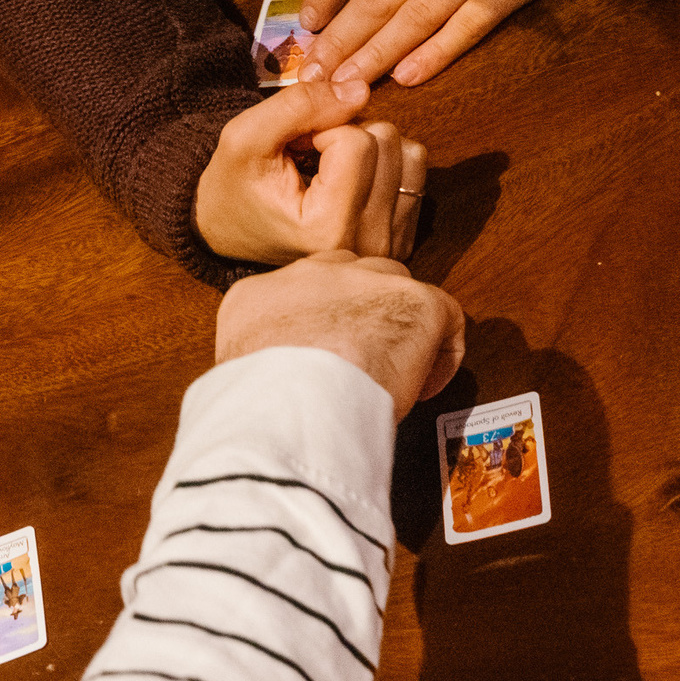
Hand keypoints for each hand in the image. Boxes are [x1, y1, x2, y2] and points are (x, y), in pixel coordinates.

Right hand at [193, 71, 427, 267]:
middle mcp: (365, 245)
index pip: (356, 141)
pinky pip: (417, 173)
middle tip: (310, 159)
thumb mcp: (244, 137)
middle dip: (348, 135)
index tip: (294, 152)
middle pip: (388, 143)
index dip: (320, 129)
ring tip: (330, 170)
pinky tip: (351, 182)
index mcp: (325, 229)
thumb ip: (298, 105)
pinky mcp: (402, 240)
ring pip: (410, 154)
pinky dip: (385, 165)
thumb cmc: (234, 186)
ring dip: (371, 147)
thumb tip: (362, 90)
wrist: (234, 232)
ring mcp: (389, 247)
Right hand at [213, 247, 464, 413]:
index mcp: (259, 295)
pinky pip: (445, 318)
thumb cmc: (259, 404)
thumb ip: (255, 367)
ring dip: (398, 326)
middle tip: (362, 361)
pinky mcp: (415, 301)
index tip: (325, 358)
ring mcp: (365, 282)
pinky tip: (421, 389)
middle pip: (349, 278)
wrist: (292, 400)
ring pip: (396, 288)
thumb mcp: (233, 376)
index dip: (318, 325)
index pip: (296, 294)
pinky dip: (440, 358)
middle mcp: (311, 276)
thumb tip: (270, 391)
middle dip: (361, 313)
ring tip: (394, 374)